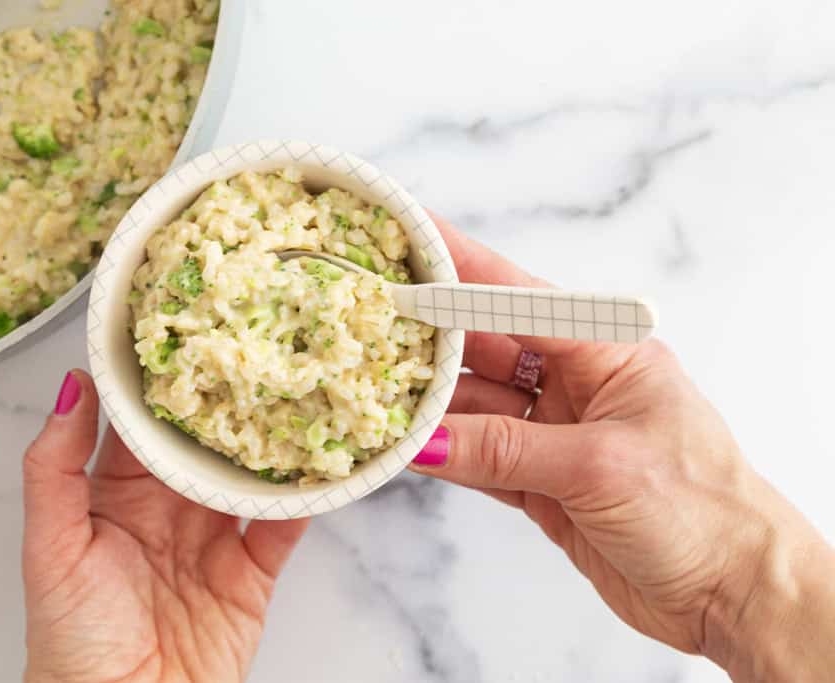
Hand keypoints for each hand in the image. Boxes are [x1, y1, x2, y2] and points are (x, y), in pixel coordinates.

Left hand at [22, 370, 308, 682]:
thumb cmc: (72, 641)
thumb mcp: (51, 548)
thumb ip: (54, 468)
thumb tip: (71, 387)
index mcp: (117, 493)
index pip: (142, 423)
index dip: (160, 380)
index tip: (181, 329)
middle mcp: (169, 507)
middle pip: (203, 442)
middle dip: (226, 399)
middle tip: (253, 347)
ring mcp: (214, 538)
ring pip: (248, 475)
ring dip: (270, 440)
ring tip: (294, 392)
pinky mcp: (252, 573)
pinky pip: (283, 526)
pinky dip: (305, 499)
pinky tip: (321, 466)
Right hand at [410, 216, 834, 681]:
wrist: (735, 593)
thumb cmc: (701, 511)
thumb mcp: (600, 465)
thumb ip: (505, 449)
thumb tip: (424, 440)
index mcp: (606, 352)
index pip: (516, 299)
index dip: (457, 270)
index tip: (404, 243)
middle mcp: (576, 385)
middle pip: (485, 348)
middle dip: (427, 335)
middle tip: (364, 319)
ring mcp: (555, 434)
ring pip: (474, 405)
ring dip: (426, 404)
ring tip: (369, 392)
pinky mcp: (541, 482)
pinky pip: (478, 456)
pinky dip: (442, 454)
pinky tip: (403, 446)